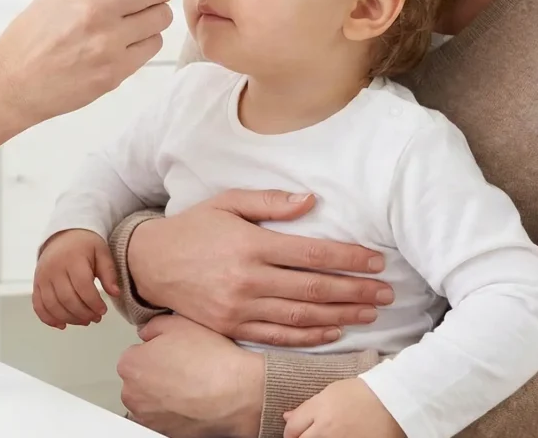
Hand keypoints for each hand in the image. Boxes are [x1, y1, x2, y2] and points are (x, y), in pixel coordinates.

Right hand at [0, 0, 186, 147]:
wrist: (13, 81)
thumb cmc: (34, 35)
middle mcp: (96, 7)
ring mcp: (108, 41)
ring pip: (161, 17)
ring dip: (153, 17)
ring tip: (130, 23)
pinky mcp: (115, 70)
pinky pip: (153, 45)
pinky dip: (145, 42)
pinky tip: (124, 43)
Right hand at [33, 229, 120, 327]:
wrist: (64, 235)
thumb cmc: (86, 245)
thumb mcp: (102, 252)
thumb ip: (109, 273)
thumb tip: (115, 293)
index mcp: (72, 259)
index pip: (82, 287)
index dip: (93, 303)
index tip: (103, 310)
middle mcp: (54, 268)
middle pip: (67, 299)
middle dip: (83, 313)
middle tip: (96, 318)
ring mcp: (42, 277)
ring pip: (53, 306)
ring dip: (69, 318)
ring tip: (84, 321)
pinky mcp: (36, 284)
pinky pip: (38, 305)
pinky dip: (48, 318)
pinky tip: (62, 325)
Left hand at [118, 315, 265, 437]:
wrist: (236, 393)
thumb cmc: (210, 360)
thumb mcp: (178, 323)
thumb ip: (153, 326)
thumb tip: (148, 333)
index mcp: (130, 364)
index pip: (135, 354)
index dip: (157, 351)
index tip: (173, 352)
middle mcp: (132, 394)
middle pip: (139, 379)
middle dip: (156, 373)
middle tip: (184, 367)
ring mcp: (147, 416)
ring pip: (151, 400)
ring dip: (164, 394)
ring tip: (191, 384)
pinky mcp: (163, 432)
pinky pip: (164, 417)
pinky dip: (175, 411)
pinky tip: (193, 401)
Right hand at [127, 189, 394, 346]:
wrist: (151, 263)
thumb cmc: (192, 228)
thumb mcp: (227, 202)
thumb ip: (270, 201)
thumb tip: (310, 200)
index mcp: (251, 244)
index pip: (312, 254)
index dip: (349, 259)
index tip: (375, 262)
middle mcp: (247, 278)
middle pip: (314, 288)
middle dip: (355, 291)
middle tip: (385, 292)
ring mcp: (239, 307)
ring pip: (301, 315)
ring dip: (340, 315)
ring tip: (368, 312)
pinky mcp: (232, 326)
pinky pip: (278, 335)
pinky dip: (309, 336)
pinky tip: (333, 331)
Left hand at [283, 379, 403, 437]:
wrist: (394, 402)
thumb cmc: (363, 393)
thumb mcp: (331, 392)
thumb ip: (307, 407)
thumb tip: (287, 417)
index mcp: (319, 411)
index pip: (291, 429)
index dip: (291, 432)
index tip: (295, 432)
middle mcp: (325, 431)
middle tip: (308, 435)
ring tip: (328, 434)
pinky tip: (341, 437)